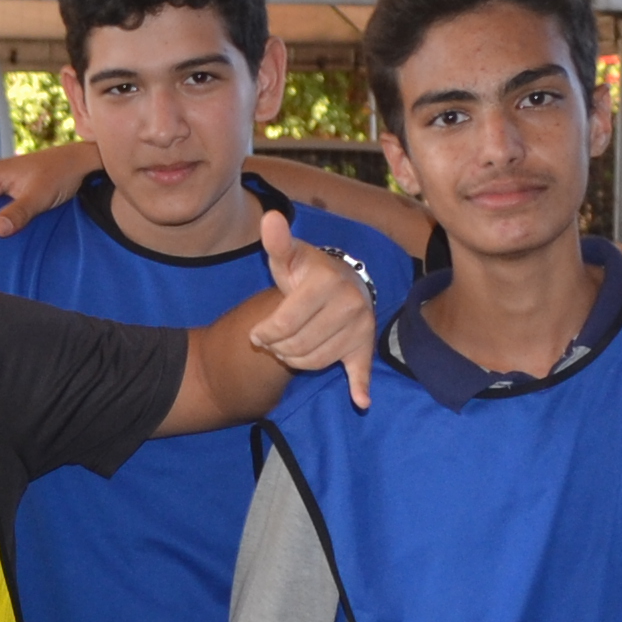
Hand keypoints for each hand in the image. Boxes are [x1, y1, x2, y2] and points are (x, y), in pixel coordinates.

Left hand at [250, 210, 378, 409]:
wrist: (342, 282)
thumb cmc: (306, 273)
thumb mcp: (289, 258)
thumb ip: (277, 243)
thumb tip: (269, 219)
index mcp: (327, 282)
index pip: (284, 324)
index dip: (264, 333)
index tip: (256, 334)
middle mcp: (350, 303)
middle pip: (297, 345)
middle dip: (277, 348)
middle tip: (272, 342)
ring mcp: (360, 326)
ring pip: (315, 361)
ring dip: (295, 360)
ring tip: (288, 346)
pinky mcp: (365, 345)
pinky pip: (362, 370)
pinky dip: (361, 388)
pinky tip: (360, 402)